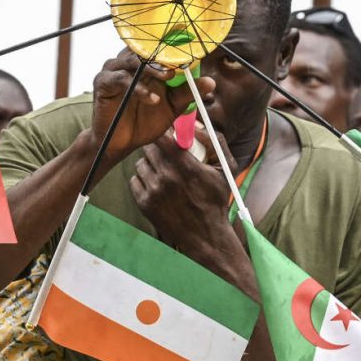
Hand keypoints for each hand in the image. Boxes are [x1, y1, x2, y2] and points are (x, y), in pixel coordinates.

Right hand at [90, 50, 214, 158]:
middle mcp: (127, 62)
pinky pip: (121, 79)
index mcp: (144, 63)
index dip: (175, 47)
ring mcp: (113, 70)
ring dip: (152, 68)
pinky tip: (152, 100)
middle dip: (163, 54)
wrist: (121, 143)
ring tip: (168, 78)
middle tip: (180, 62)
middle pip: (145, 48)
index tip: (192, 50)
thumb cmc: (144, 121)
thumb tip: (210, 82)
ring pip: (133, 60)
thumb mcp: (172, 107)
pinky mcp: (102, 82)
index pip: (159, 47)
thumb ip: (187, 93)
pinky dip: (139, 88)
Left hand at [129, 132, 238, 257]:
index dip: (164, 134)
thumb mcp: (225, 169)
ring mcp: (153, 191)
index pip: (162, 137)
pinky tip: (155, 185)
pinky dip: (143, 180)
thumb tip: (195, 124)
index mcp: (185, 166)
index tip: (169, 137)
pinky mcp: (144, 203)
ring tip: (161, 172)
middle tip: (165, 154)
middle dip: (157, 148)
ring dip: (149, 164)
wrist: (205, 236)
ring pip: (140, 164)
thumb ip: (215, 141)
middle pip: (149, 148)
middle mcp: (166, 177)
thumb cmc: (216, 201)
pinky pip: (135, 180)